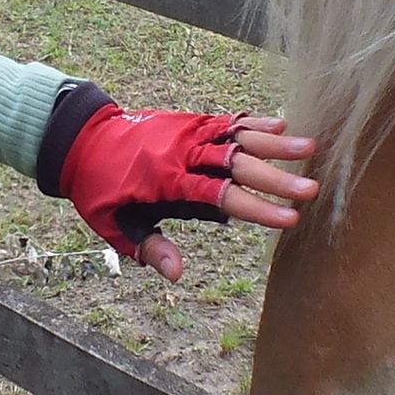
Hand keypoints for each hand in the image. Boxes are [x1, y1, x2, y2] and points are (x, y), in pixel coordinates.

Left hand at [45, 89, 319, 282]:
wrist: (81, 140)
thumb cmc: (99, 189)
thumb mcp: (113, 224)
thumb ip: (148, 246)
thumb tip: (178, 273)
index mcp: (166, 181)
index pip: (220, 196)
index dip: (256, 207)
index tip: (289, 219)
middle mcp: (183, 152)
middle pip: (237, 164)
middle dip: (277, 177)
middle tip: (312, 189)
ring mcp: (188, 132)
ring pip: (237, 136)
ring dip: (275, 142)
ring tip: (311, 148)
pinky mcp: (190, 122)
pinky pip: (226, 121)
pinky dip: (252, 122)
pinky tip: (281, 124)